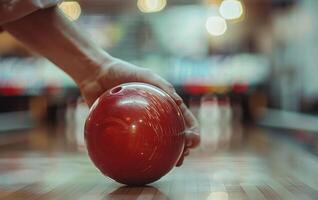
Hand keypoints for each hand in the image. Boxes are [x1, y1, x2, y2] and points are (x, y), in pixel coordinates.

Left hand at [78, 58, 199, 165]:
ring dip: (164, 157)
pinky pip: (130, 146)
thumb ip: (162, 85)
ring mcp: (138, 126)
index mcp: (163, 104)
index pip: (183, 120)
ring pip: (155, 145)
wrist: (95, 74)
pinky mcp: (121, 131)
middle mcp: (153, 117)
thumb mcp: (145, 75)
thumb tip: (180, 103)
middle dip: (182, 149)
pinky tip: (136, 165)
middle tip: (182, 157)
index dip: (192, 131)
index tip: (193, 141)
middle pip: (173, 136)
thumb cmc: (122, 71)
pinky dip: (135, 157)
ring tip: (166, 166)